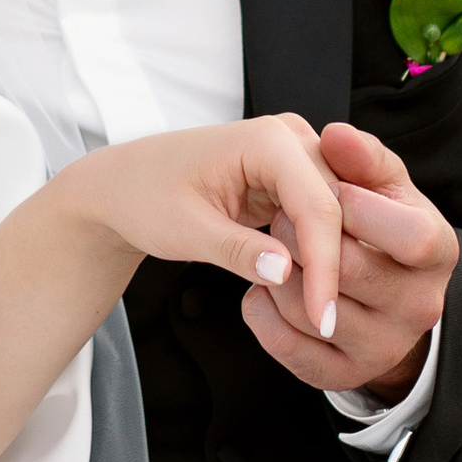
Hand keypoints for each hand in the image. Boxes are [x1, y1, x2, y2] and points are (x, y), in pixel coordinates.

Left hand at [64, 114, 345, 337]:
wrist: (122, 186)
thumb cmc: (144, 196)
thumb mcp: (185, 230)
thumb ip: (237, 250)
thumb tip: (286, 272)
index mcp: (267, 139)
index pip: (318, 206)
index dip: (326, 266)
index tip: (322, 318)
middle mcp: (288, 138)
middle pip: (339, 207)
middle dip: (337, 265)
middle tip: (324, 322)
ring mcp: (292, 156)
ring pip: (336, 213)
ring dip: (331, 259)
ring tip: (316, 309)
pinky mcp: (288, 179)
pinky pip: (319, 217)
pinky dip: (316, 252)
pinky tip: (308, 289)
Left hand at [240, 119, 456, 400]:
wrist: (383, 292)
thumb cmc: (377, 219)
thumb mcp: (382, 183)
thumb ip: (361, 156)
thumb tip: (335, 134)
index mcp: (439, 251)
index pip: (410, 236)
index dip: (359, 209)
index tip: (324, 190)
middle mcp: (421, 307)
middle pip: (350, 270)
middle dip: (300, 234)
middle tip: (280, 214)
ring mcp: (384, 348)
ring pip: (309, 309)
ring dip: (275, 271)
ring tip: (275, 246)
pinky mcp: (343, 374)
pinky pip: (286, 345)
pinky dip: (261, 309)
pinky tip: (265, 283)